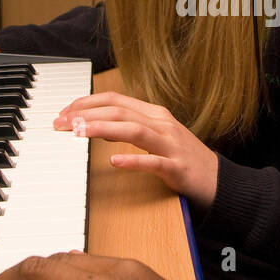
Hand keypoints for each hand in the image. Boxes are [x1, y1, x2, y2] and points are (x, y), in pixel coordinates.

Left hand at [54, 91, 218, 209]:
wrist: (219, 180)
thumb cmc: (183, 158)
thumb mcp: (157, 135)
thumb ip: (130, 126)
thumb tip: (95, 123)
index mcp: (155, 114)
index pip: (116, 100)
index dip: (87, 102)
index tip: (65, 111)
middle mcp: (162, 125)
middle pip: (119, 112)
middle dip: (86, 115)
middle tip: (60, 123)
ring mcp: (170, 145)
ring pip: (134, 130)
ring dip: (103, 129)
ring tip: (78, 132)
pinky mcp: (177, 168)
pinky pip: (153, 163)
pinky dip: (134, 161)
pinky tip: (115, 161)